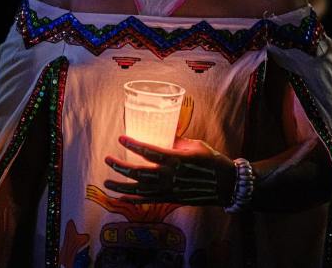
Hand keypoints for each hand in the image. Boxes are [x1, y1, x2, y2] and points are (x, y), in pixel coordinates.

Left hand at [104, 135, 235, 206]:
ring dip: (121, 185)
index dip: (133, 144)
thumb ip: (177, 140)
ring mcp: (168, 190)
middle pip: (138, 172)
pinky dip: (133, 199)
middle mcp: (169, 176)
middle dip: (120, 166)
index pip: (149, 151)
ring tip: (106, 181)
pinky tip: (121, 197)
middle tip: (107, 159)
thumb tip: (165, 130)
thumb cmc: (211, 161)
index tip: (121, 138)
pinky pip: (148, 200)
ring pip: (139, 189)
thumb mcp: (195, 145)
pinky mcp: (170, 200)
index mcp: (175, 159)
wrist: (225, 185)